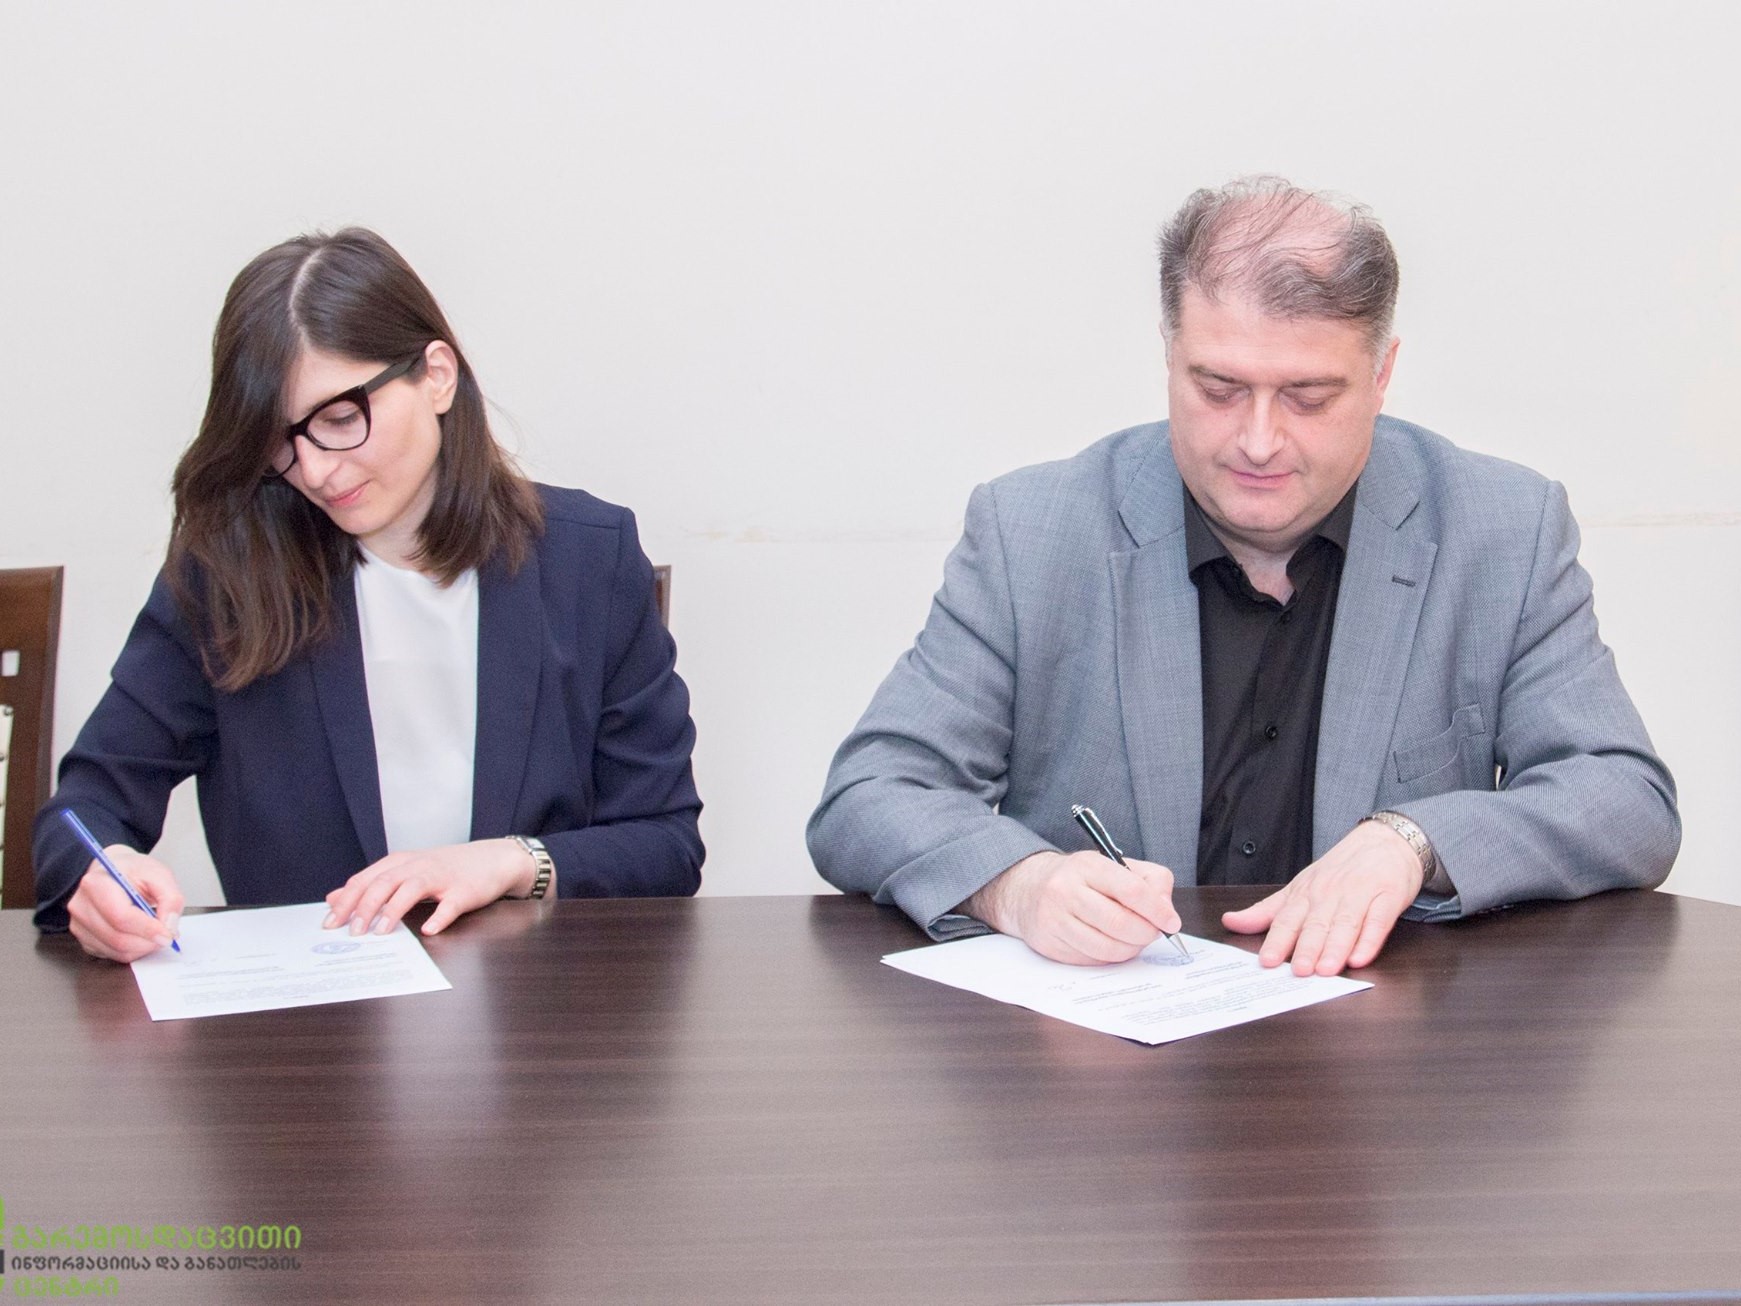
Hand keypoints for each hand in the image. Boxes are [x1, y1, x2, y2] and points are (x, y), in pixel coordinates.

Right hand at [67, 848, 184, 961]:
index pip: (121, 916)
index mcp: (96, 883)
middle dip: (148, 942)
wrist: (111, 872)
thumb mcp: (159, 874)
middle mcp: (81, 905)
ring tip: (154, 933)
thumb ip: (171, 899)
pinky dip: (131, 951)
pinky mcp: (84, 939)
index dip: (148, 929)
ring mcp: (79, 924)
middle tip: (166, 935)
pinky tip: (139, 935)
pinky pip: (111, 955)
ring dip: (142, 948)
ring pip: (115, 951)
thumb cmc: (131, 871)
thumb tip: (170, 927)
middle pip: (118, 938)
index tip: (168, 934)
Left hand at [324, 838, 538, 937]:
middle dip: (365, 907)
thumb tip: (334, 898)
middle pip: (385, 882)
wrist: (494, 859)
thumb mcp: (406, 871)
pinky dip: (439, 917)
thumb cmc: (447, 868)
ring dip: (394, 910)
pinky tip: (429, 930)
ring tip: (381, 932)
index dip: (346, 900)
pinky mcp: (465, 891)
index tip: (329, 923)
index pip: (366, 879)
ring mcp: (443, 877)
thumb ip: (371, 884)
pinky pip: (451, 904)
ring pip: (412, 889)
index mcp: (401, 862)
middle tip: (352, 932)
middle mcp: (419, 866)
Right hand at [961, 849, 1180, 965]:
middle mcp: (1065, 890)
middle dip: (1145, 934)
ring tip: (1133, 940)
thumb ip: (1151, 882)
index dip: (1157, 910)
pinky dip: (1109, 956)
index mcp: (1088, 865)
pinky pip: (1091, 960)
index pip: (1131, 890)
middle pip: (1120, 923)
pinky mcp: (1049, 943)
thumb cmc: (1081, 879)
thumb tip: (1167, 913)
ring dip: (1130, 949)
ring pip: (1106, 947)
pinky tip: (1109, 943)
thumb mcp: (1116, 867)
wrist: (1028, 889)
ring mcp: (1054, 918)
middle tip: (1153, 933)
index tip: (1171, 922)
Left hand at [1222, 821, 1424, 974]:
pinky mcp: (1387, 898)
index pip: (1288, 919)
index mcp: (1306, 893)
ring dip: (1335, 948)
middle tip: (1298, 970)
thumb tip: (1230, 922)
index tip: (1266, 961)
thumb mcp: (1298, 887)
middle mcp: (1330, 894)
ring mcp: (1359, 895)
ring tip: (1325, 970)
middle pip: (1316, 924)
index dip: (1277, 941)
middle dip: (1306, 948)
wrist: (1384, 841)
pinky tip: (1360, 958)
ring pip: (1345, 924)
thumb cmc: (1340, 871)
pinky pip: (1378, 922)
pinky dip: (1369, 940)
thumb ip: (1267, 910)